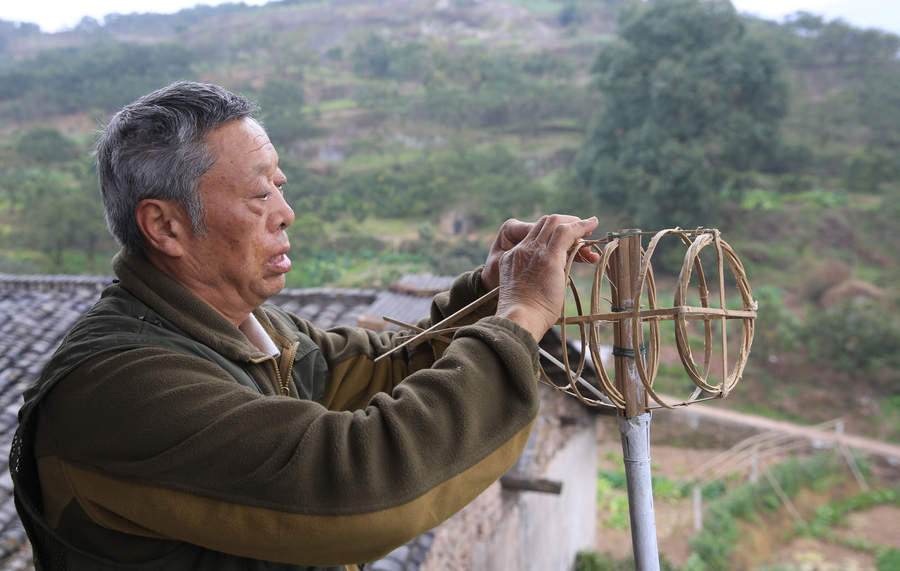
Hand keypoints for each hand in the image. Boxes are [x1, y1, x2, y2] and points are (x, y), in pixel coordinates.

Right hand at [493, 215, 598, 340]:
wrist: (518, 320)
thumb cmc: (525, 316)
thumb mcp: (526, 291)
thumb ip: (538, 280)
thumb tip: (558, 282)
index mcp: (511, 259)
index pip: (533, 236)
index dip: (551, 234)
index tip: (567, 241)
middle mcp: (521, 250)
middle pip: (543, 224)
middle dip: (564, 223)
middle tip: (581, 229)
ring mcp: (534, 251)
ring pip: (554, 223)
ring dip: (574, 223)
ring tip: (589, 226)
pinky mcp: (549, 257)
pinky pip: (566, 232)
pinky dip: (581, 226)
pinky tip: (592, 223)